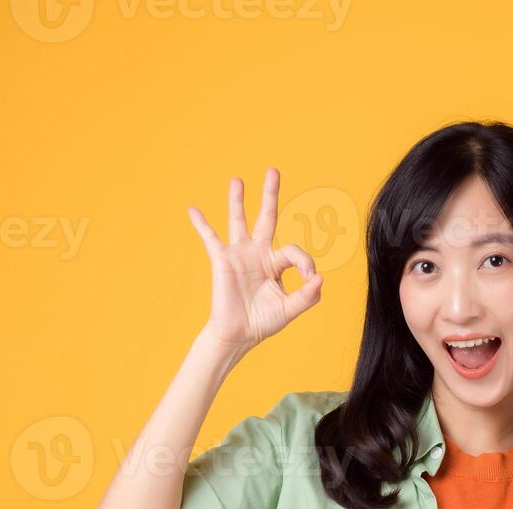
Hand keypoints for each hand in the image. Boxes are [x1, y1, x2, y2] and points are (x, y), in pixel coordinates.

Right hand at [188, 167, 322, 352]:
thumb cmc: (263, 322)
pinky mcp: (221, 259)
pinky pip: (210, 238)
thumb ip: (308, 296)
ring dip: (237, 199)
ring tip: (237, 180)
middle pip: (266, 217)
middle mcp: (258, 253)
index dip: (306, 262)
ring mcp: (239, 254)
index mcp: (276, 263)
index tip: (310, 279)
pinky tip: (192, 209)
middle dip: (270, 194)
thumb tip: (320, 278)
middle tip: (272, 170)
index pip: (294, 251)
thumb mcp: (291, 309)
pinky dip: (201, 224)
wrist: (238, 334)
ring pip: (239, 220)